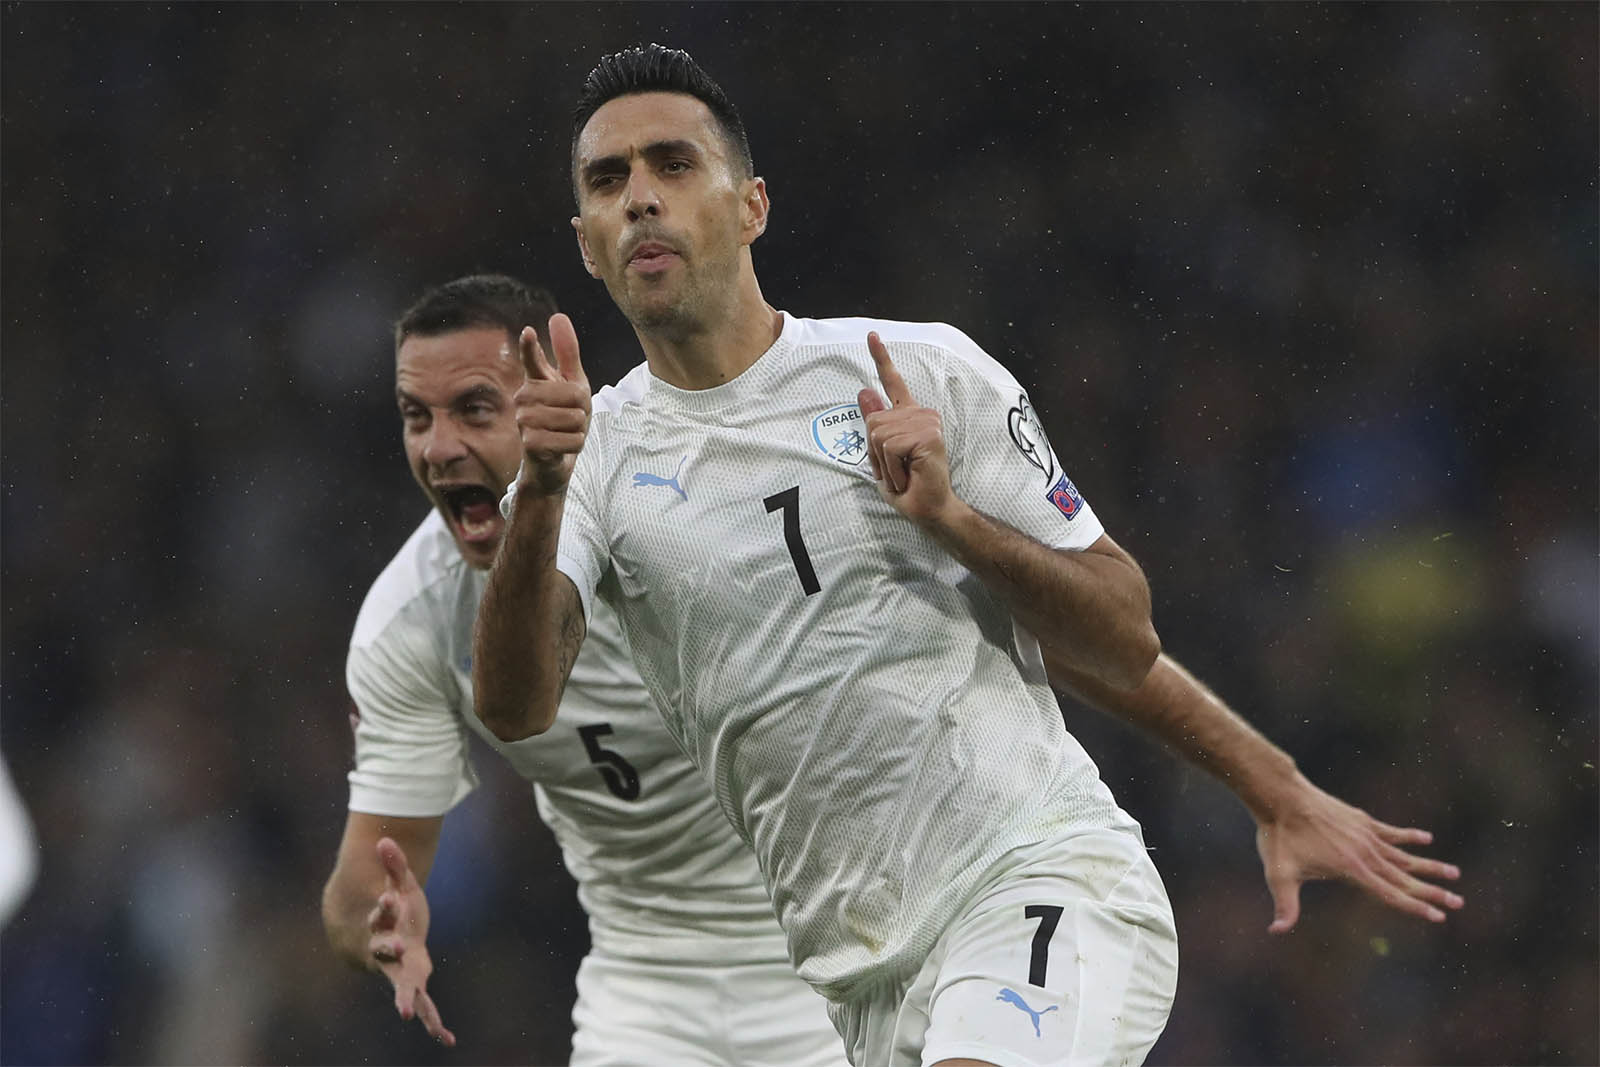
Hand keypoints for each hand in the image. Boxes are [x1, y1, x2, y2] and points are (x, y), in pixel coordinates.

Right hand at [367, 837, 455, 1045]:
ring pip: (402, 986)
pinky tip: (448, 1038)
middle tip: (397, 945)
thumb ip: (393, 864)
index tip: (388, 896)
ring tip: (407, 1013)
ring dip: (406, 998)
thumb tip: (384, 838)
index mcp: (382, 925)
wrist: (381, 941)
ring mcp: (400, 970)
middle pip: (385, 952)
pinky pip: (424, 1005)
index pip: (381, 914)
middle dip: (390, 949)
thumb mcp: (397, 885)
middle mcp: (387, 952)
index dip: (384, 906)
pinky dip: (434, 1022)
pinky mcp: (415, 983)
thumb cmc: (393, 912)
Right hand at [515, 314, 590, 496]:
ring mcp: (524, 421)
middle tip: (570, 417)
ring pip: (575, 418)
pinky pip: (572, 439)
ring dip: (579, 429)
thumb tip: (557, 315)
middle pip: (575, 395)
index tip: (529, 333)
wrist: (552, 460)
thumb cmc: (562, 417)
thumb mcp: (572, 384)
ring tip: (564, 432)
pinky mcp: (530, 444)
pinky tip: (561, 447)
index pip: (532, 360)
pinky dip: (575, 445)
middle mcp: (524, 398)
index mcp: (535, 381)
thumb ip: (567, 353)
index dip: (530, 348)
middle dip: (582, 409)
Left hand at [857, 332, 954, 524]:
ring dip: (884, 464)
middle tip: (896, 471)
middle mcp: (921, 414)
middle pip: (873, 422)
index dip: (881, 358)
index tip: (872, 335)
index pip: (894, 382)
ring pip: (878, 435)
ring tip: (903, 474)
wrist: (929, 508)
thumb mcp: (882, 455)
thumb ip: (875, 423)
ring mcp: (927, 422)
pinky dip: (892, 469)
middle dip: (875, 455)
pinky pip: (890, 447)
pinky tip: (908, 476)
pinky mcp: (928, 434)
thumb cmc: (908, 486)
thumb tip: (863, 390)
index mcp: (909, 416)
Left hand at [1255, 780, 1462, 933]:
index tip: (1439, 916)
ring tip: (1454, 873)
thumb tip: (1276, 932)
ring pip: (1403, 854)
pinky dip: (1409, 836)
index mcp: (1351, 869)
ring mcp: (1365, 834)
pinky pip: (1391, 831)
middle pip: (1405, 877)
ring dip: (1428, 865)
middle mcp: (1365, 853)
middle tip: (1459, 902)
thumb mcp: (1279, 875)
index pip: (1390, 893)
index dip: (1415, 906)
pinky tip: (1427, 838)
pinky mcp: (1360, 819)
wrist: (1282, 797)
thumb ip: (1285, 906)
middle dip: (1432, 891)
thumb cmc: (1279, 837)